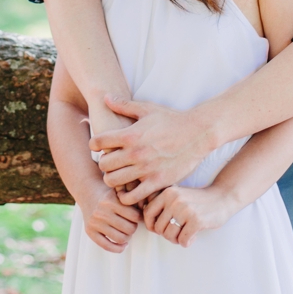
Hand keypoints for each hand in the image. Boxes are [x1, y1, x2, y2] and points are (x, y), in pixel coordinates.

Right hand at [78, 181, 142, 252]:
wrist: (88, 193)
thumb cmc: (110, 193)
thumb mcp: (120, 190)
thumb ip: (133, 198)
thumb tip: (147, 211)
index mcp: (111, 201)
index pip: (135, 216)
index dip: (139, 217)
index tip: (137, 216)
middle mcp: (102, 212)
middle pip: (129, 229)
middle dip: (133, 227)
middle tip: (131, 224)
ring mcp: (95, 223)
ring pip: (121, 238)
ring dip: (127, 237)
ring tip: (126, 232)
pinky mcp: (89, 232)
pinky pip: (107, 246)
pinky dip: (118, 248)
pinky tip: (123, 244)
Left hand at [88, 96, 212, 205]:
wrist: (198, 133)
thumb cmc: (171, 119)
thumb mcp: (147, 109)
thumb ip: (124, 105)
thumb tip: (105, 96)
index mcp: (130, 134)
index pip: (98, 142)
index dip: (94, 144)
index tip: (100, 146)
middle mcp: (136, 153)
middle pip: (103, 165)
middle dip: (103, 164)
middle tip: (111, 162)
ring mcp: (146, 169)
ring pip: (113, 182)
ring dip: (113, 180)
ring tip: (120, 176)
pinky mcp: (157, 182)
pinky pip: (133, 197)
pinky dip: (128, 195)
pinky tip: (132, 188)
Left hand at [142, 185, 238, 247]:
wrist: (222, 198)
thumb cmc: (197, 201)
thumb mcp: (177, 196)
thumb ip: (162, 206)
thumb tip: (148, 225)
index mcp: (167, 193)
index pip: (147, 213)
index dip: (152, 225)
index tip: (161, 229)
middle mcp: (174, 199)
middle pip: (158, 228)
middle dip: (167, 235)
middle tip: (177, 233)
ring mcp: (185, 209)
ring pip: (169, 235)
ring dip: (176, 240)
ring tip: (184, 236)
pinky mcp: (197, 220)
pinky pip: (183, 240)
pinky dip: (186, 242)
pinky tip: (193, 238)